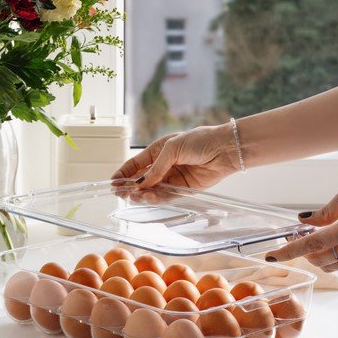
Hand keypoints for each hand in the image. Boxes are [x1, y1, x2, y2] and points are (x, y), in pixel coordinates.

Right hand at [112, 124, 238, 188]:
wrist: (225, 149)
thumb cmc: (200, 140)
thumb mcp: (172, 148)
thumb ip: (156, 167)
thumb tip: (142, 183)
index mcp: (158, 150)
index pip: (135, 164)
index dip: (123, 173)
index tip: (113, 182)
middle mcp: (164, 165)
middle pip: (142, 179)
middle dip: (130, 186)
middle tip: (121, 194)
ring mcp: (173, 177)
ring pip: (153, 189)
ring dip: (143, 193)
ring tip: (136, 196)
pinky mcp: (184, 188)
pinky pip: (167, 195)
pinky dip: (157, 197)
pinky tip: (150, 197)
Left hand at [266, 176, 337, 270]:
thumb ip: (328, 208)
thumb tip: (305, 220)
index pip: (314, 244)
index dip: (290, 251)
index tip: (272, 255)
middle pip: (322, 259)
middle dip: (303, 253)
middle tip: (293, 238)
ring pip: (336, 264)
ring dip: (319, 256)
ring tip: (311, 239)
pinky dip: (336, 255)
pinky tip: (332, 241)